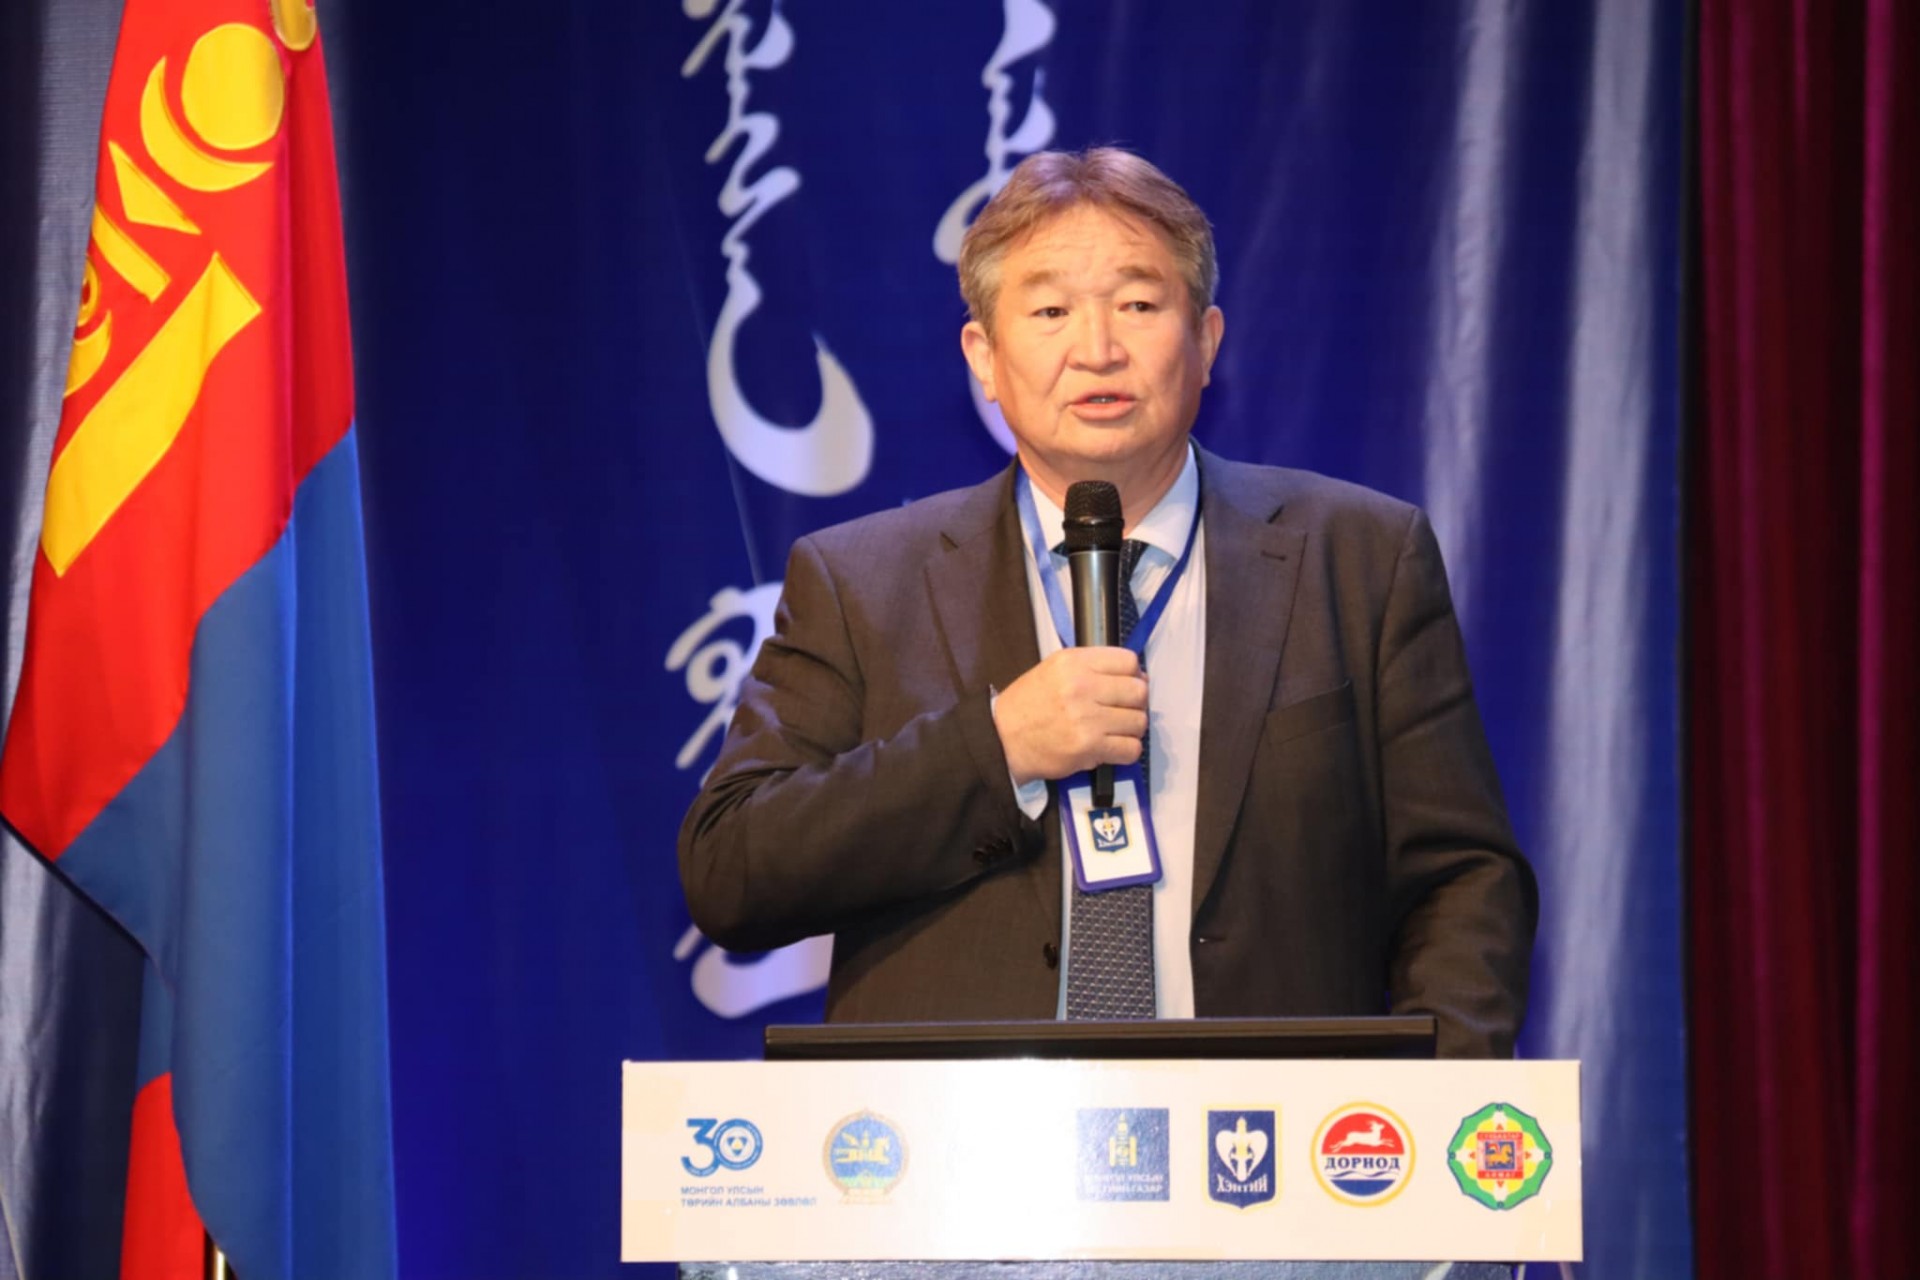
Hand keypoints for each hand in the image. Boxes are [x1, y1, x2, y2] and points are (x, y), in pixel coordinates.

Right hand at [991, 647, 1147, 785]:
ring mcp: (1087, 718)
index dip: (1134, 675)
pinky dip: (1126, 751)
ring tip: (1113, 731)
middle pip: (1139, 691)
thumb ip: (1092, 668)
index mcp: (1074, 662)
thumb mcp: (1054, 669)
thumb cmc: (1028, 705)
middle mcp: (1082, 686)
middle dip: (1135, 703)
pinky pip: (1131, 749)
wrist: (1002, 739)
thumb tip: (1136, 676)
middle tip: (1122, 711)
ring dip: (1131, 729)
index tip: (1127, 685)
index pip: (1128, 661)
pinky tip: (1111, 748)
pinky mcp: (1088, 747)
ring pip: (1139, 722)